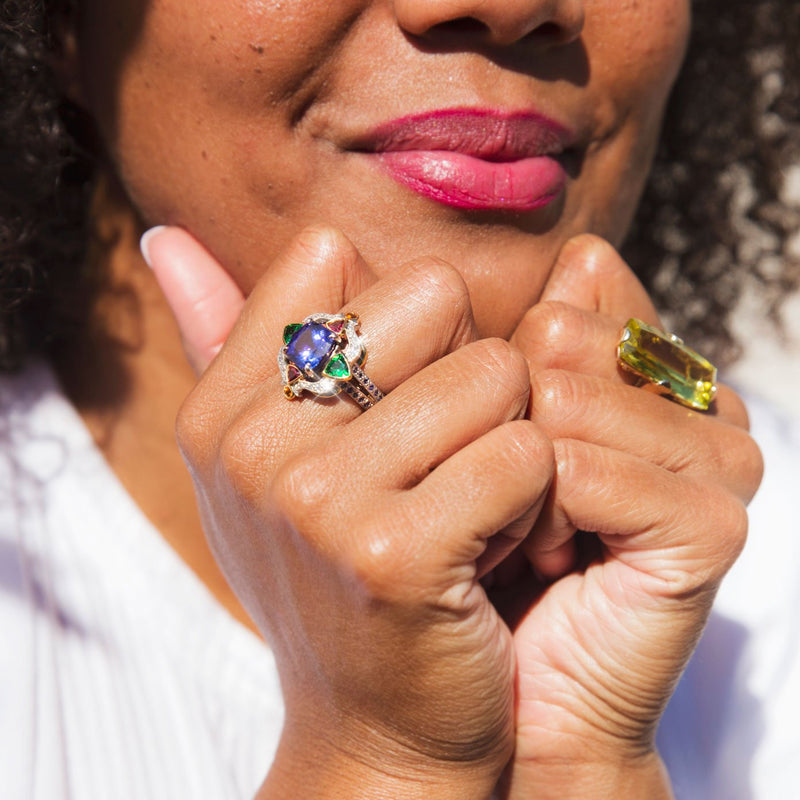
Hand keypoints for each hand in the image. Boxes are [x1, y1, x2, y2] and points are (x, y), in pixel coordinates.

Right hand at [144, 226, 553, 798]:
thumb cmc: (339, 574)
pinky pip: (522, 453)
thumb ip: (222, 339)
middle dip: (464, 367)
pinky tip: (492, 548)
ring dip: (505, 438)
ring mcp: (317, 499)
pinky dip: (530, 498)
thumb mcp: (264, 464)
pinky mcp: (396, 552)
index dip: (395, 314)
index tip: (396, 393)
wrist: (377, 724)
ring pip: (493, 371)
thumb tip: (162, 232)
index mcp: (223, 409)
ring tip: (468, 506)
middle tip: (446, 453)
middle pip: (431, 294)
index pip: (327, 254)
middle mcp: (254, 444)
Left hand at [499, 236, 762, 797]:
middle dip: (502, 423)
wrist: (504, 679)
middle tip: (503, 496)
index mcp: (653, 365)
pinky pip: (578, 472)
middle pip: (555, 335)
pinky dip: (537, 521)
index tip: (491, 440)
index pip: (570, 291)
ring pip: (560, 399)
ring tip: (520, 534)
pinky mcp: (712, 522)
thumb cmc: (478, 544)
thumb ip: (516, 335)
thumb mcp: (484, 426)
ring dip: (510, 479)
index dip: (501, 366)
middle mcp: (696, 398)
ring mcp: (717, 457)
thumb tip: (580, 251)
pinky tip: (547, 562)